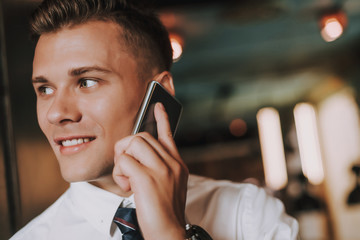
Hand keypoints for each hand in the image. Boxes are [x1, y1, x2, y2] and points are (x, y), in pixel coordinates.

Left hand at [113, 102, 188, 239]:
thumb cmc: (165, 210)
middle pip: (142, 137)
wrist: (169, 231)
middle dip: (126, 148)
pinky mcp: (147, 178)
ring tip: (127, 177)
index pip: (168, 135)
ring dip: (122, 159)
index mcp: (177, 164)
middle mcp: (171, 163)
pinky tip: (128, 186)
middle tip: (125, 166)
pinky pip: (124, 162)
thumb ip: (160, 167)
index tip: (158, 105)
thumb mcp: (169, 184)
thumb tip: (140, 155)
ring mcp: (161, 169)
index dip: (162, 118)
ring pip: (132, 144)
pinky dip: (120, 174)